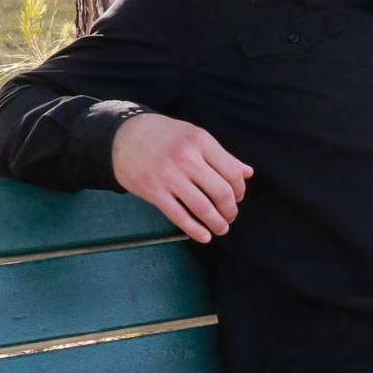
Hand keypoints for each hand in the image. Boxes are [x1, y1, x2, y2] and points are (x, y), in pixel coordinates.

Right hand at [111, 113, 253, 243]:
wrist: (123, 136)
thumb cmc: (165, 136)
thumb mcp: (195, 137)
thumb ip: (222, 156)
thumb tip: (248, 173)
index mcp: (201, 141)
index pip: (232, 172)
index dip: (240, 190)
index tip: (238, 198)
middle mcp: (186, 157)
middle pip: (221, 192)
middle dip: (230, 210)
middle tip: (230, 216)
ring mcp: (168, 175)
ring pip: (202, 207)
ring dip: (216, 222)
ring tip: (221, 228)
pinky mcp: (153, 190)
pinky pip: (179, 215)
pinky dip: (195, 230)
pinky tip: (204, 236)